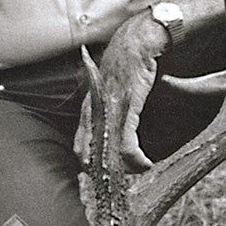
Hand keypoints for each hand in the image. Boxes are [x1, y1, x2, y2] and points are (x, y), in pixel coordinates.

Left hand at [74, 12, 168, 172]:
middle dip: (102, 172)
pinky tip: (145, 164)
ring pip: (108, 151)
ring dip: (123, 169)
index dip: (86, 161)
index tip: (96, 177)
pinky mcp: (129, 105)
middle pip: (90, 151)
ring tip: (136, 174)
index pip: (80, 142)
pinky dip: (134, 158)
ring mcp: (111, 108)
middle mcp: (97, 109)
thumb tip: (111, 126)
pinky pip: (127, 141)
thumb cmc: (125, 61)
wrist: (137, 39)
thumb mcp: (108, 85)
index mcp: (90, 106)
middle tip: (116, 185)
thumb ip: (105, 105)